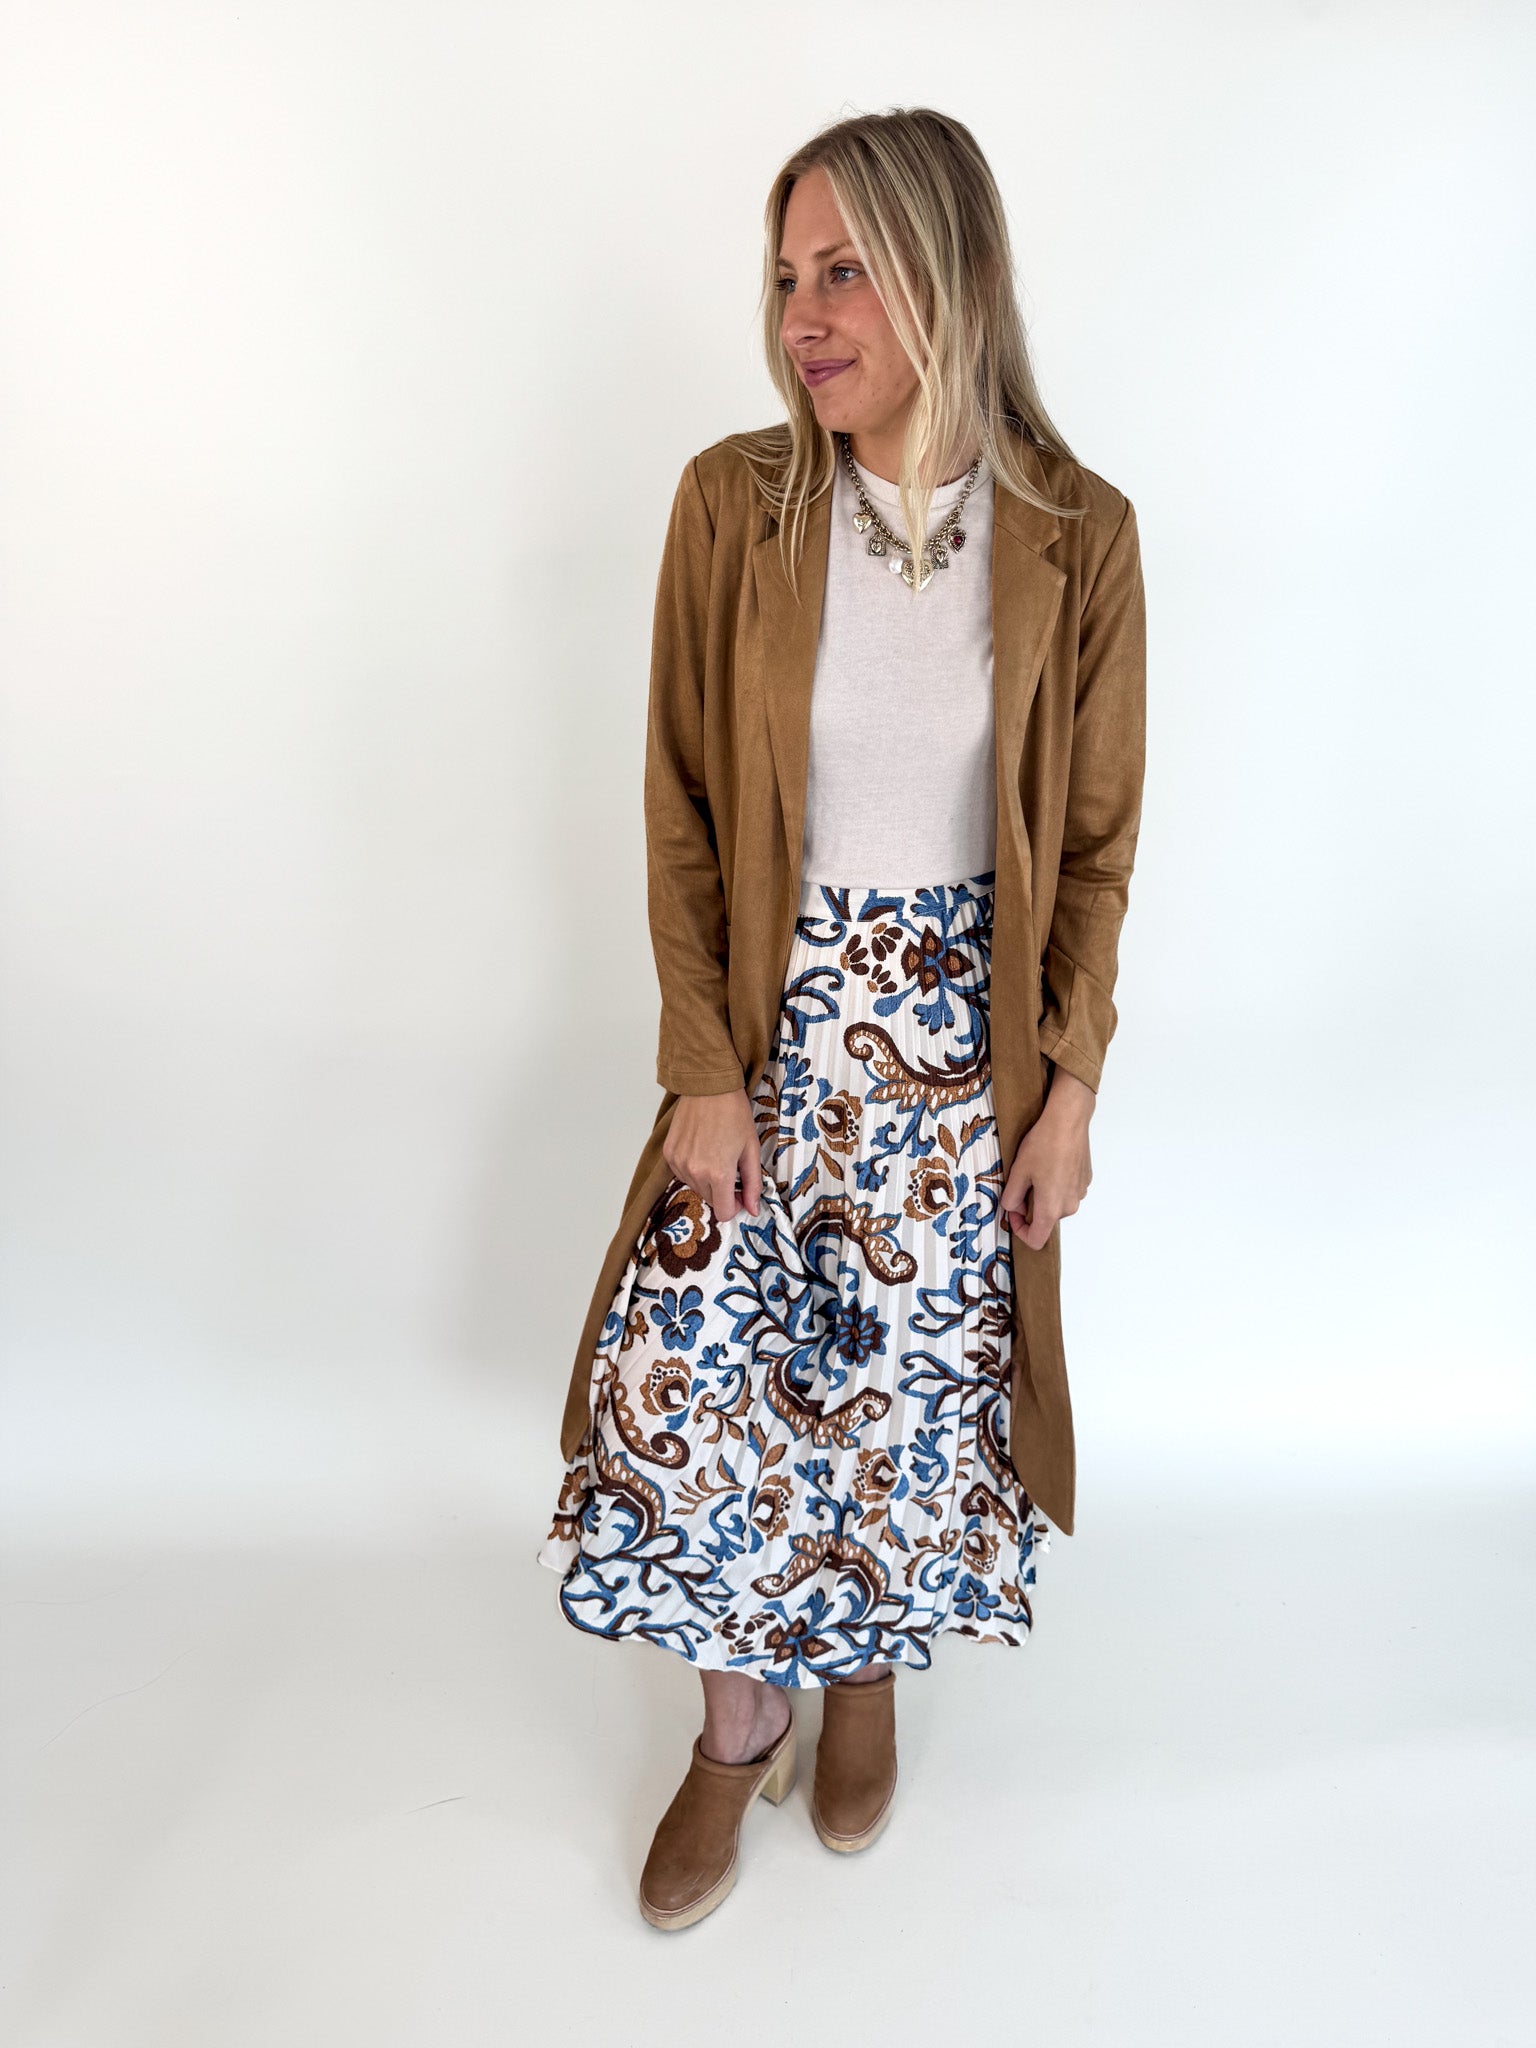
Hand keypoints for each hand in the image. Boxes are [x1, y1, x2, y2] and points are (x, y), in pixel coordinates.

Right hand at [663, 1088, 761, 1221]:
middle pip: (710, 1200)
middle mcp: (695, 1173)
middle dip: (722, 1191)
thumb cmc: (734, 1113)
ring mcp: (678, 1163)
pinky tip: (701, 1149)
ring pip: (695, 1187)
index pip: (724, 1212)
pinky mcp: (668, 1153)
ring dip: (706, 1179)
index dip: (735, 1206)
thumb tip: (753, 1209)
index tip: (741, 1193)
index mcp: (719, 1174)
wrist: (709, 1087)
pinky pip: (682, 1173)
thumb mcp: (751, 1149)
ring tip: (715, 1154)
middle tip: (731, 1167)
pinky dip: (692, 1168)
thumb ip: (753, 1184)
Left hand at [1000, 1066, 1093, 1249]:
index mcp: (1052, 1208)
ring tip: (1036, 1169)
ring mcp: (1080, 1193)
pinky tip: (1051, 1163)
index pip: (1036, 1240)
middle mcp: (1069, 1206)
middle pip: (1046, 1220)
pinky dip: (1056, 1184)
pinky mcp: (1085, 1180)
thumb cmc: (1043, 1145)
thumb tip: (1013, 1208)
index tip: (1012, 1213)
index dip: (1020, 1231)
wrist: (1068, 1120)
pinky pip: (1066, 1191)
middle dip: (1030, 1208)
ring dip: (1043, 1195)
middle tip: (1020, 1182)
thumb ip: (1012, 1198)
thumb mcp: (1018, 1172)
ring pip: (1056, 1204)